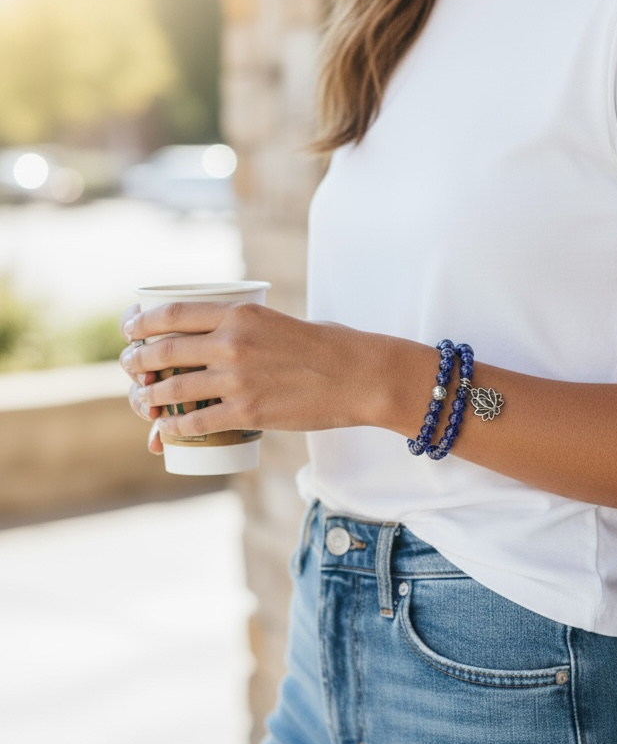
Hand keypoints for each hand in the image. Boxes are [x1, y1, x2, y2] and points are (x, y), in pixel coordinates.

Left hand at [119, 299, 376, 441]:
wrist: (358, 375)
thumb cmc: (326, 347)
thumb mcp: (278, 321)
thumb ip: (245, 328)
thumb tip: (217, 341)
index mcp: (238, 313)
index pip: (172, 314)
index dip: (142, 323)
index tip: (131, 330)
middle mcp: (231, 343)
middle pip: (163, 351)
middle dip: (137, 361)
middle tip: (131, 369)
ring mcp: (237, 379)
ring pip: (172, 390)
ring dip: (148, 399)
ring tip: (143, 402)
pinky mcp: (247, 411)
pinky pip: (195, 422)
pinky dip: (173, 428)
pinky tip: (165, 430)